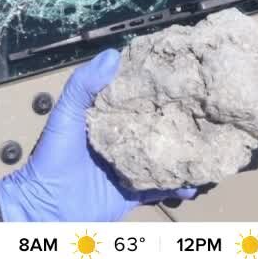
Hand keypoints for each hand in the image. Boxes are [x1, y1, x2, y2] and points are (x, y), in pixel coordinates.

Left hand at [0, 49, 196, 221]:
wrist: (45, 206)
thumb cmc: (51, 156)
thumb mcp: (66, 113)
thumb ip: (84, 84)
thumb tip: (113, 53)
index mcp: (108, 116)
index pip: (138, 96)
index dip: (158, 85)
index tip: (183, 72)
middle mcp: (124, 138)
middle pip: (158, 126)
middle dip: (180, 119)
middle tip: (208, 108)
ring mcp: (131, 165)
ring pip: (166, 155)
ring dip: (186, 152)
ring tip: (212, 144)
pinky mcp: (135, 191)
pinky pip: (163, 187)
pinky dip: (181, 185)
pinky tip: (198, 180)